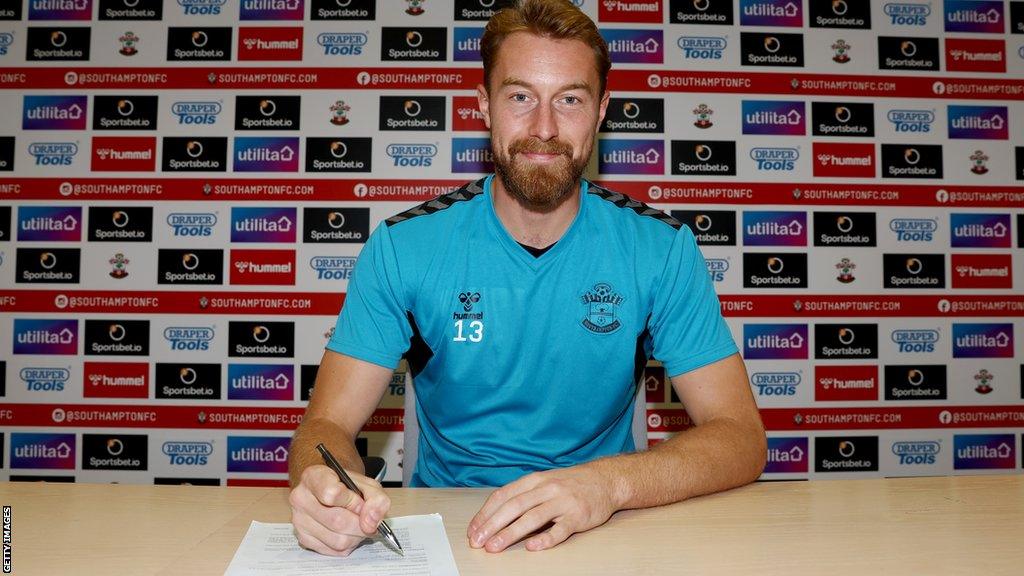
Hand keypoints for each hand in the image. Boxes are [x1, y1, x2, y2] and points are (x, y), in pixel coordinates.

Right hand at [289, 464, 390, 555]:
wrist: (331, 490)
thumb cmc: (347, 486)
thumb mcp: (366, 483)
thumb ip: (376, 499)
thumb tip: (371, 523)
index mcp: (313, 477)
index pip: (332, 494)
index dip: (353, 502)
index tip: (361, 502)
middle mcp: (301, 498)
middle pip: (337, 521)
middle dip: (360, 524)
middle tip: (367, 519)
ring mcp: (299, 520)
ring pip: (338, 540)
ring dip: (356, 536)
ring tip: (357, 525)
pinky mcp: (304, 539)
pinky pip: (334, 550)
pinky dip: (348, 544)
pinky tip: (347, 532)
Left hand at [467, 465, 618, 552]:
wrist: (606, 480)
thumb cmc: (570, 484)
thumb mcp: (544, 482)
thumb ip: (522, 496)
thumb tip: (493, 517)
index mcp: (534, 480)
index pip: (503, 496)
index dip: (486, 513)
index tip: (473, 530)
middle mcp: (547, 488)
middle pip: (514, 507)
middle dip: (492, 525)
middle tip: (478, 541)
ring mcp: (563, 502)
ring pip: (533, 518)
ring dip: (510, 533)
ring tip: (495, 546)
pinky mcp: (578, 516)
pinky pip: (560, 529)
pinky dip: (545, 538)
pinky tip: (532, 547)